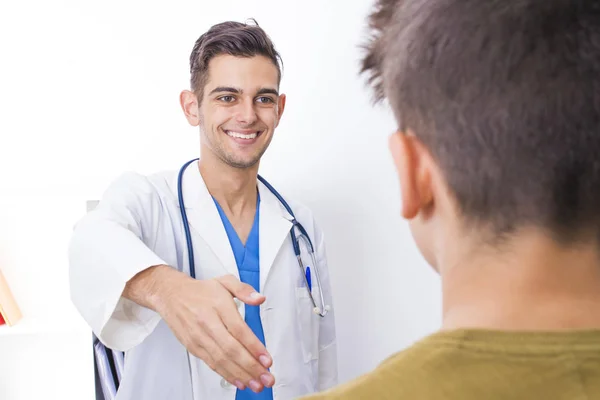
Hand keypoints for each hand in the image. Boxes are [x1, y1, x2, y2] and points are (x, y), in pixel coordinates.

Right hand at [156, 273, 274, 391]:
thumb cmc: (200, 291)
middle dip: (251, 367)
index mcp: (218, 306)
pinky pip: (211, 363)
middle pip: (231, 349)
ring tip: (256, 384)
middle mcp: (208, 323)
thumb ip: (244, 290)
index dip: (253, 346)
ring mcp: (199, 337)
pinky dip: (226, 374)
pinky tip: (239, 380)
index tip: (266, 358)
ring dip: (241, 375)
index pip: (238, 330)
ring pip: (221, 360)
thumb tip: (259, 298)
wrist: (171, 295)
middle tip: (266, 377)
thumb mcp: (225, 281)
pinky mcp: (193, 347)